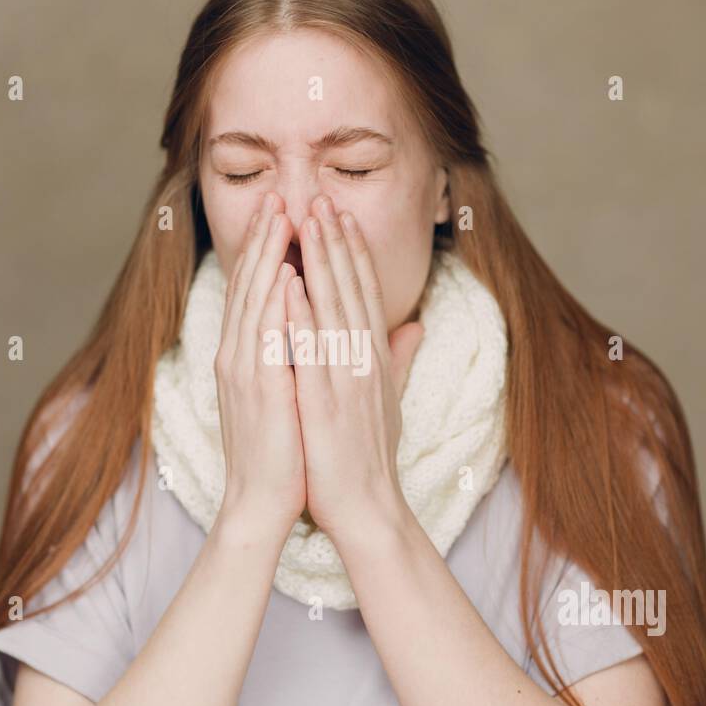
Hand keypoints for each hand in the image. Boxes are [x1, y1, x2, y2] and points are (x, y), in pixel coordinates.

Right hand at [215, 192, 304, 536]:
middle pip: (251, 284)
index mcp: (250, 356)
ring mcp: (244, 371)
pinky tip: (283, 274)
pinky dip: (272, 304)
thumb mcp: (297, 395)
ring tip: (281, 215)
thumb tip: (329, 333)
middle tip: (281, 195)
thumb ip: (309, 359)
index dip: (271, 250)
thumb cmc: (285, 451)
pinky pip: (263, 338)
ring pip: (254, 300)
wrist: (263, 502)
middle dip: (266, 238)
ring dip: (267, 256)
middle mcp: (239, 356)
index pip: (260, 292)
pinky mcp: (256, 391)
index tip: (288, 214)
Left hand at [284, 194, 423, 548]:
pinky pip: (312, 351)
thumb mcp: (391, 400)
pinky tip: (290, 284)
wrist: (367, 507)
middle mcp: (364, 362)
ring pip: (333, 309)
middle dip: (336, 242)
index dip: (353, 252)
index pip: (364, 293)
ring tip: (307, 222)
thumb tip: (415, 326)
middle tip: (321, 198)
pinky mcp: (326, 403)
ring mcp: (346, 380)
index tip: (341, 215)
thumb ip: (399, 358)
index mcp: (375, 358)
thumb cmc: (372, 456)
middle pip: (350, 290)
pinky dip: (302, 315)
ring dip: (321, 263)